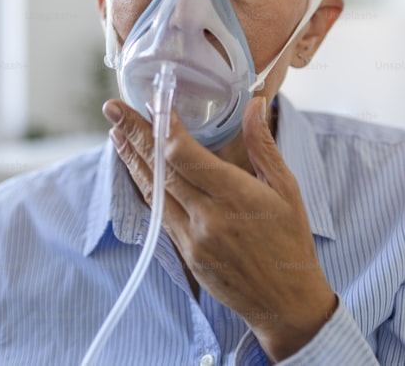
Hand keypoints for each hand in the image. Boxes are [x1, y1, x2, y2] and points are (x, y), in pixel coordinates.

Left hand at [105, 96, 337, 361]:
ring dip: (132, 159)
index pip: (186, 155)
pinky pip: (159, 213)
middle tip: (113, 108)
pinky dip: (145, 186)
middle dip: (135, 134)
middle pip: (161, 168)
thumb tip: (253, 103)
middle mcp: (208, 217)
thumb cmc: (291, 241)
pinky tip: (136, 169)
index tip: (153, 102)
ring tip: (115, 132)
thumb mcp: (286, 188)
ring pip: (153, 190)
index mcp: (235, 196)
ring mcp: (192, 238)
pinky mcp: (185, 253)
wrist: (285, 302)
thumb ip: (263, 145)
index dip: (164, 127)